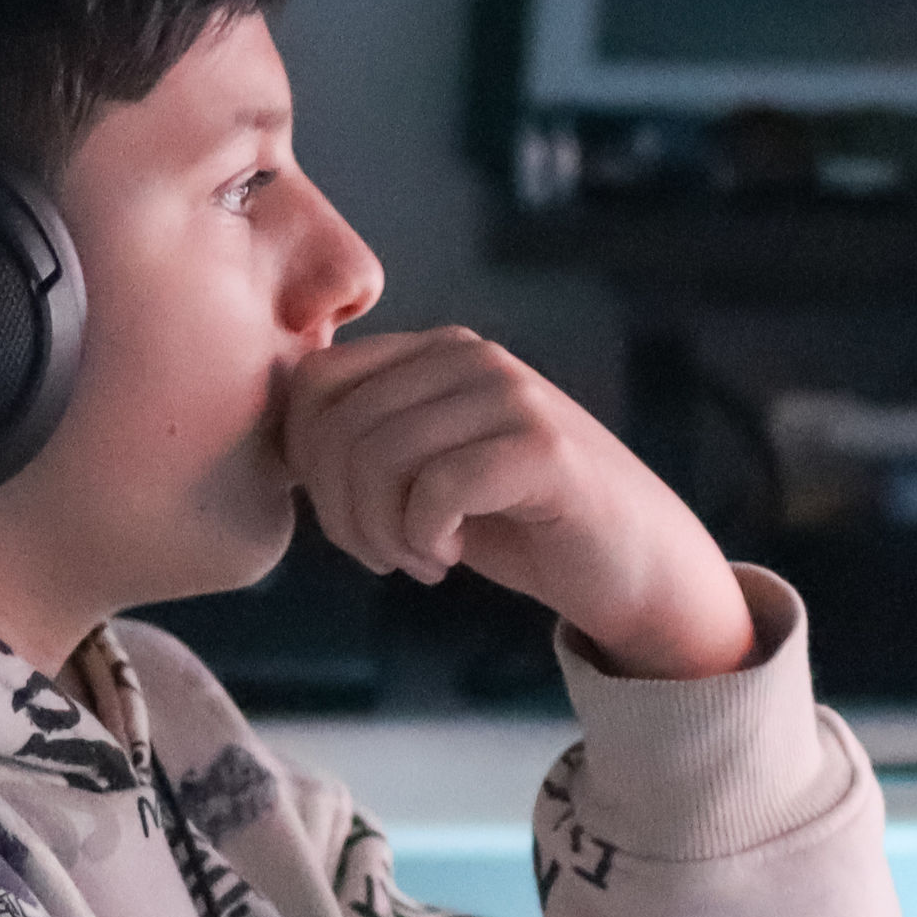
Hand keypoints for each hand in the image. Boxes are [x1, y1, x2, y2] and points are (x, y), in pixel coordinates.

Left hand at [280, 327, 754, 678]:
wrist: (635, 565)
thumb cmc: (523, 525)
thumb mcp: (430, 471)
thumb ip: (370, 441)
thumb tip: (280, 444)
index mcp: (437, 352)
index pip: (314, 384)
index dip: (306, 464)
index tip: (350, 520)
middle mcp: (472, 357)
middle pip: (336, 426)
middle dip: (340, 512)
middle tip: (383, 556)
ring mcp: (510, 396)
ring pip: (377, 458)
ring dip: (380, 533)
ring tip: (419, 558)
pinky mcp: (542, 449)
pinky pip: (433, 490)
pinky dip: (423, 540)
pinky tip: (450, 557)